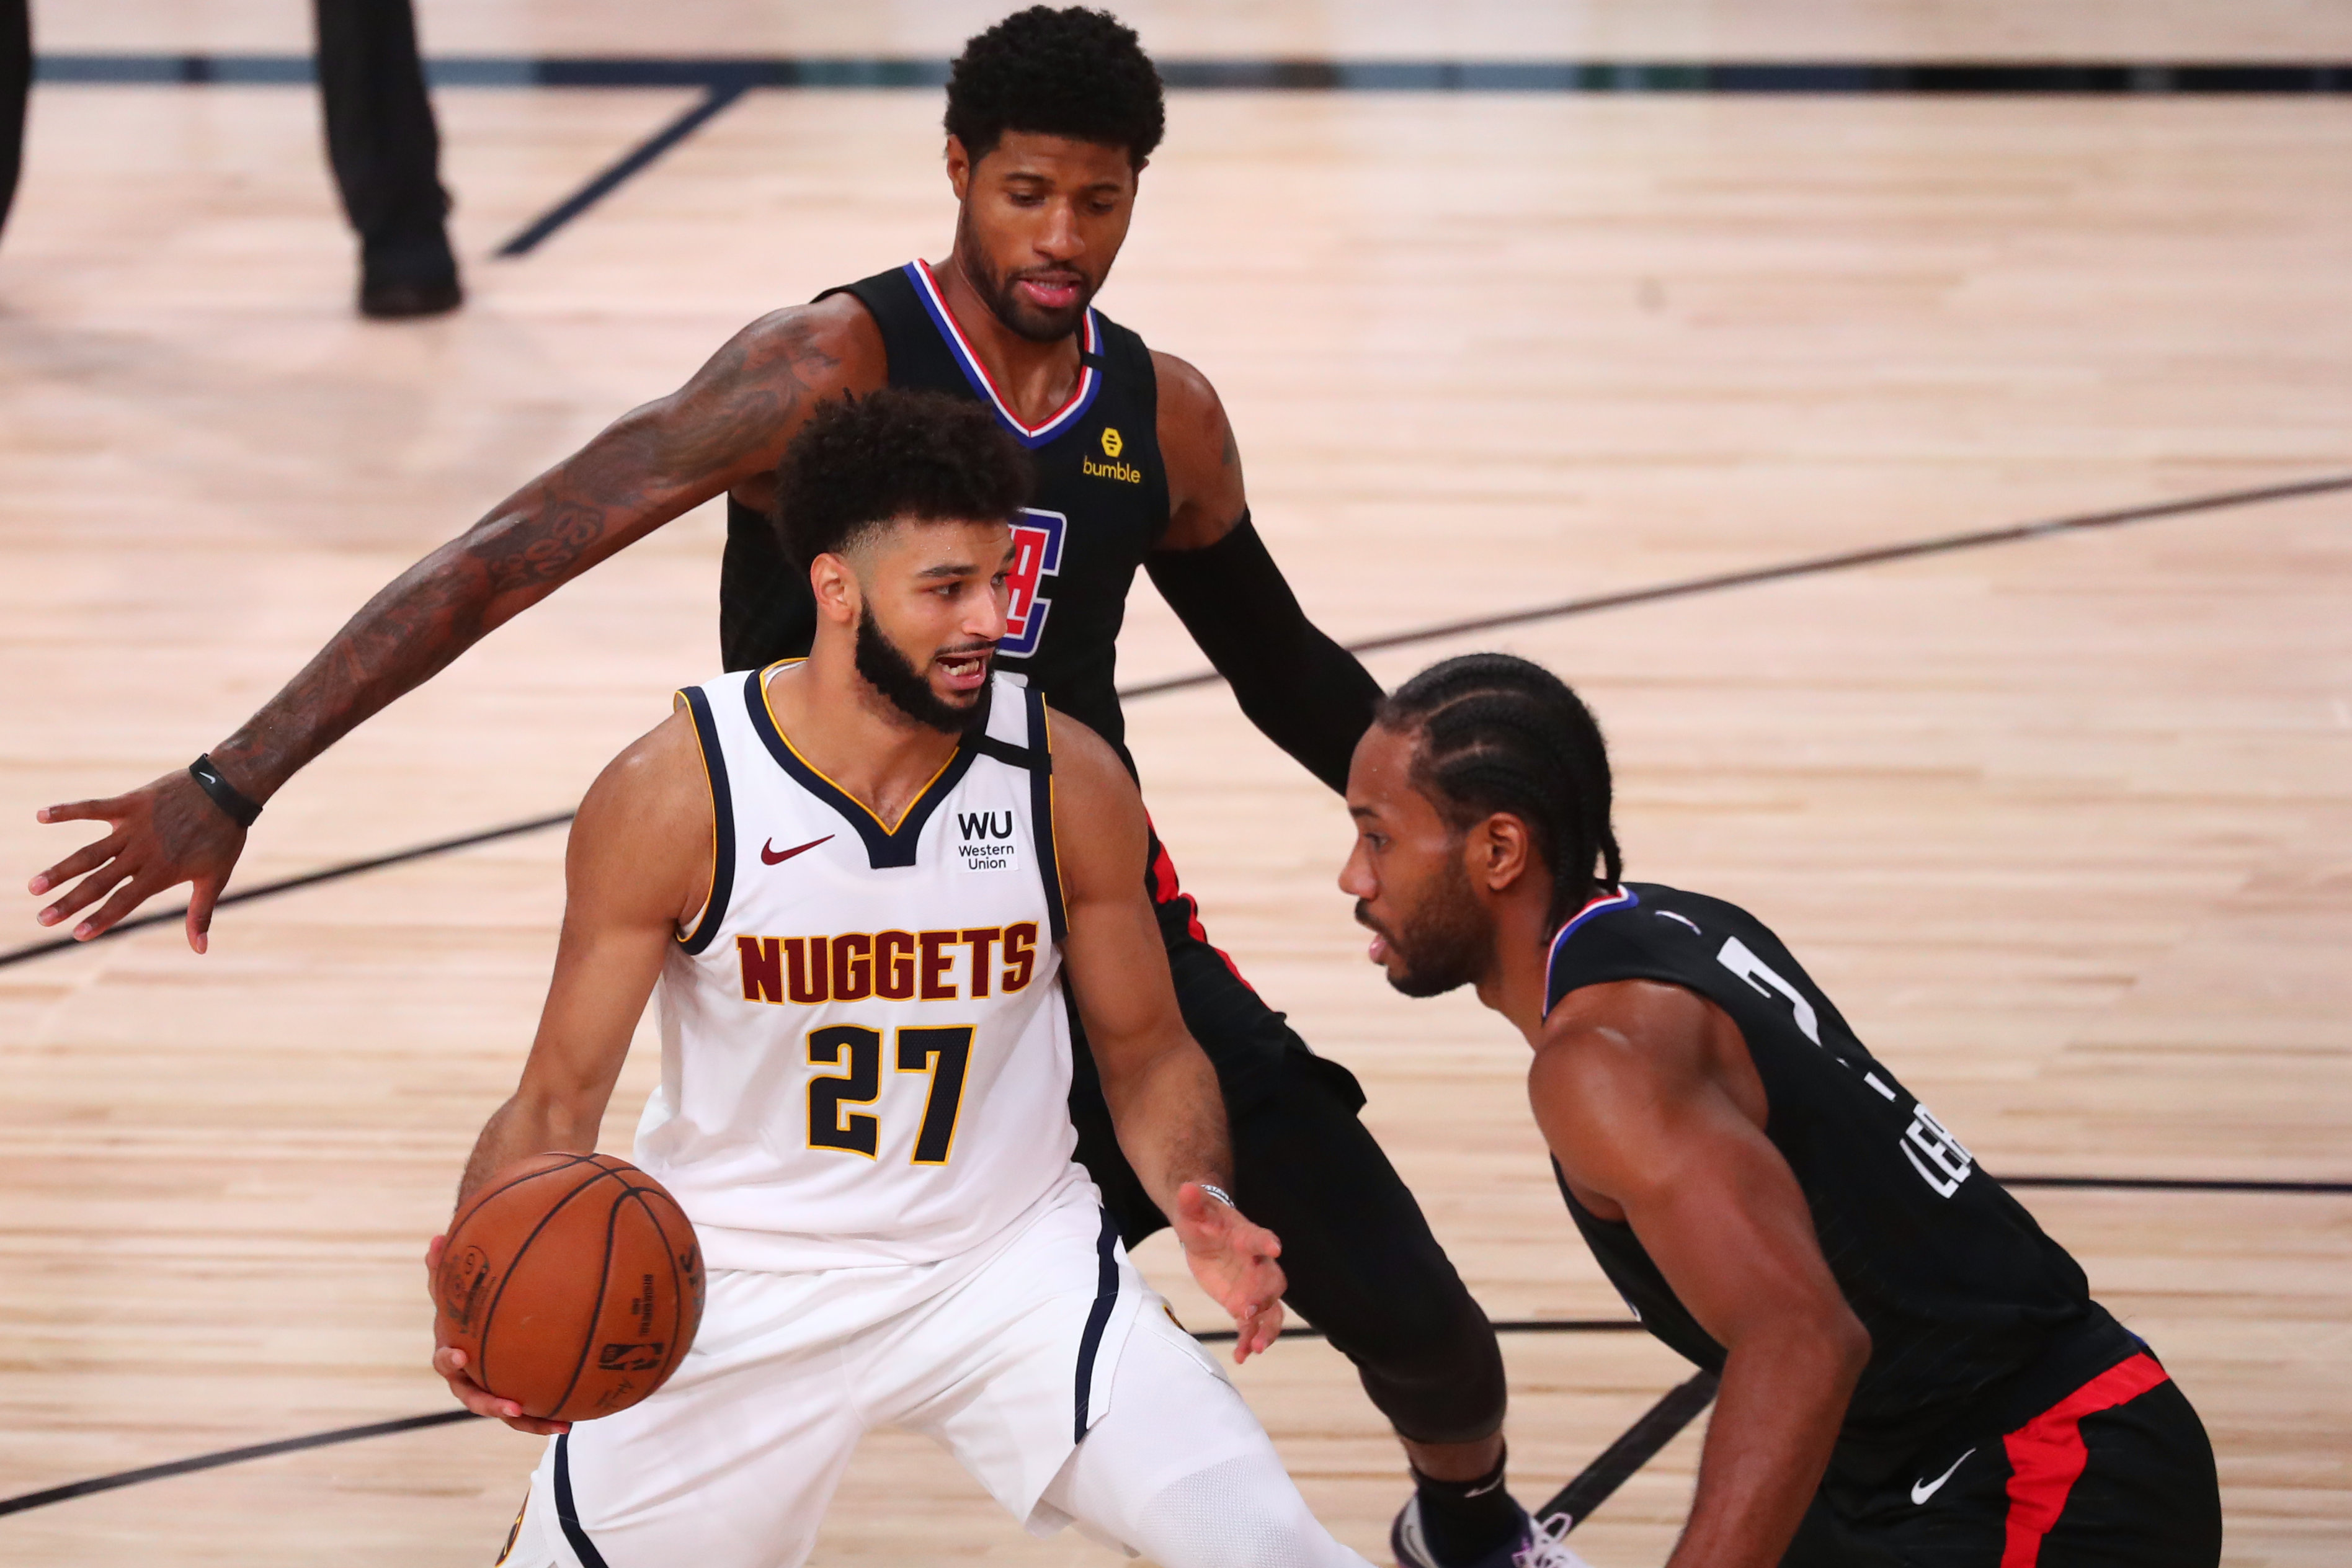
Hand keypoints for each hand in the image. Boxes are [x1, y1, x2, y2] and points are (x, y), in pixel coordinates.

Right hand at [30, 769, 247, 950]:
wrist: (227, 789)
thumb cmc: (224, 837)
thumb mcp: (215, 877)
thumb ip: (200, 913)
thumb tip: (200, 949)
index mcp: (160, 873)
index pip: (124, 901)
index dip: (101, 919)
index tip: (76, 935)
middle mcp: (141, 853)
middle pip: (99, 882)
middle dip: (69, 902)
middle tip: (42, 919)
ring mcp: (133, 828)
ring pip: (89, 852)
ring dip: (60, 869)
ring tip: (34, 886)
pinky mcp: (130, 803)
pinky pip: (93, 807)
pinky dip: (67, 811)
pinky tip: (41, 816)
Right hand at [424, 1234, 569, 1435]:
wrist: (474, 1328)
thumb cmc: (463, 1308)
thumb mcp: (453, 1287)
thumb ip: (445, 1267)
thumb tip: (437, 1238)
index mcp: (452, 1354)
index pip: (445, 1361)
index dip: (450, 1360)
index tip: (461, 1356)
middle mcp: (468, 1379)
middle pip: (474, 1398)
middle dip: (491, 1405)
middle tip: (511, 1407)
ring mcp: (490, 1391)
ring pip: (506, 1414)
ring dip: (528, 1422)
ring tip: (558, 1425)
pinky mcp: (512, 1398)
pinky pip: (528, 1413)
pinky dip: (546, 1418)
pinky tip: (573, 1421)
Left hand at [1172, 1182, 1284, 1363]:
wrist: (1206, 1232)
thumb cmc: (1202, 1218)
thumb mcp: (1191, 1211)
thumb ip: (1191, 1202)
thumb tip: (1186, 1188)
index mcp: (1246, 1236)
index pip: (1260, 1238)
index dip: (1266, 1242)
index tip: (1275, 1247)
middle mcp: (1257, 1264)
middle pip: (1272, 1281)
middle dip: (1264, 1297)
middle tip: (1248, 1312)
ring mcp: (1254, 1286)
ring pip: (1271, 1310)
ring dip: (1266, 1329)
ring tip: (1255, 1347)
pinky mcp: (1244, 1304)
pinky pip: (1253, 1325)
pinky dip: (1248, 1340)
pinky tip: (1241, 1357)